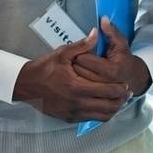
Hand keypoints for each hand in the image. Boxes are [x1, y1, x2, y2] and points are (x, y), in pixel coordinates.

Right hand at [13, 35, 130, 121]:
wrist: (25, 85)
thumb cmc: (44, 69)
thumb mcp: (62, 54)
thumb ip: (82, 45)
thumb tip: (96, 33)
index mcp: (77, 87)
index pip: (108, 91)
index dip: (120, 89)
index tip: (126, 85)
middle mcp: (77, 103)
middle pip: (109, 106)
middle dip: (121, 100)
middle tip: (127, 93)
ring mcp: (73, 113)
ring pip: (103, 116)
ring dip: (114, 109)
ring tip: (119, 101)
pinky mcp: (70, 118)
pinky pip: (92, 119)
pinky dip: (102, 115)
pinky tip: (104, 106)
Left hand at [72, 17, 151, 96]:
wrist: (132, 78)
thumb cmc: (124, 59)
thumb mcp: (120, 43)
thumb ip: (111, 31)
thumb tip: (103, 19)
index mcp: (112, 70)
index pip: (86, 60)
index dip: (81, 53)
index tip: (81, 52)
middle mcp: (107, 84)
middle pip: (80, 72)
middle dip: (75, 63)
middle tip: (76, 59)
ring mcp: (103, 94)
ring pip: (79, 82)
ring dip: (74, 74)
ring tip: (77, 69)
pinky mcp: (98, 100)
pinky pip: (82, 91)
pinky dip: (78, 84)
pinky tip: (80, 79)